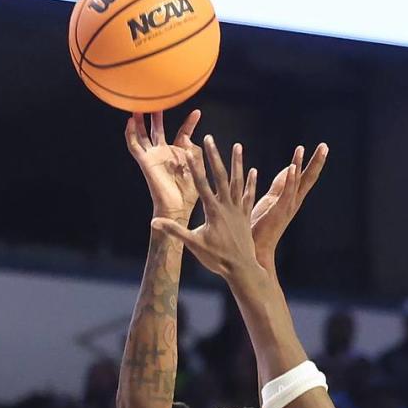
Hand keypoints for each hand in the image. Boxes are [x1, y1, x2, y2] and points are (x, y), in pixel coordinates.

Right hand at [126, 110, 202, 221]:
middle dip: (156, 115)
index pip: (182, 134)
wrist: (177, 208)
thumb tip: (187, 138)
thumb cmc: (189, 194)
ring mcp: (153, 157)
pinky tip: (130, 121)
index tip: (197, 112)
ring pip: (142, 135)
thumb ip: (195, 151)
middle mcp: (164, 154)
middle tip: (156, 98)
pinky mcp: (145, 162)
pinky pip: (134, 146)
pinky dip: (130, 134)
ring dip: (139, 121)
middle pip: (157, 130)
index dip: (189, 123)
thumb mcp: (197, 167)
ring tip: (138, 106)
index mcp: (178, 155)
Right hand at [151, 136, 261, 280]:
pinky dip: (250, 183)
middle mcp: (227, 206)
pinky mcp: (246, 216)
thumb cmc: (216, 258)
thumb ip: (175, 231)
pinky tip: (253, 171)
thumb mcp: (193, 245)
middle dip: (214, 156)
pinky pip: (249, 195)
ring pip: (237, 182)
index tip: (189, 150)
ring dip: (237, 163)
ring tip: (237, 146)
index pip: (201, 184)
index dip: (194, 167)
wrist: (241, 268)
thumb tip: (154, 223)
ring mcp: (238, 210)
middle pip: (220, 177)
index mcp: (213, 211)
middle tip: (209, 138)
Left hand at [250, 143, 328, 266]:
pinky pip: (286, 193)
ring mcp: (286, 208)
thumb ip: (279, 186)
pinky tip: (292, 167)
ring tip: (302, 148)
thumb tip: (288, 170)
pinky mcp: (277, 211)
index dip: (313, 162)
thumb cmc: (260, 228)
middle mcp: (292, 203)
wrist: (256, 251)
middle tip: (325, 145)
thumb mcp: (270, 201)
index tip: (322, 148)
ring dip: (300, 165)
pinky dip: (290, 180)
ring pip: (297, 183)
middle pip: (308, 179)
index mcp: (291, 199)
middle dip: (316, 162)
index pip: (305, 177)